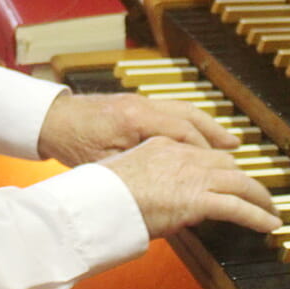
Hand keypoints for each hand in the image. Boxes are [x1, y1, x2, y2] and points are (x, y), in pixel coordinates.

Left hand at [37, 91, 238, 166]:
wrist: (53, 119)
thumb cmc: (74, 144)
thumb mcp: (105, 164)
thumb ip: (137, 171)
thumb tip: (169, 188)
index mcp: (136, 119)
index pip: (182, 132)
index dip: (204, 151)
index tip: (221, 169)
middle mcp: (143, 105)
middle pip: (190, 118)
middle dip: (215, 137)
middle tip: (237, 154)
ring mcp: (142, 101)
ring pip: (185, 110)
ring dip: (209, 127)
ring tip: (230, 143)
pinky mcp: (138, 103)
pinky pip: (174, 110)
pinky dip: (192, 122)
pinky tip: (202, 134)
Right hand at [102, 136, 282, 236]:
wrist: (98, 201)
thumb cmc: (103, 194)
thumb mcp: (126, 173)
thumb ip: (146, 176)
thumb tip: (153, 191)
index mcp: (164, 145)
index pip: (202, 152)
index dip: (220, 166)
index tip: (228, 175)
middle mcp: (183, 156)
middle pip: (227, 163)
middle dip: (244, 179)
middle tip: (255, 193)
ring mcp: (193, 176)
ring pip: (240, 182)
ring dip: (260, 198)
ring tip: (271, 210)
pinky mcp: (198, 200)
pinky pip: (238, 208)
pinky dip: (258, 216)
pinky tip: (270, 225)